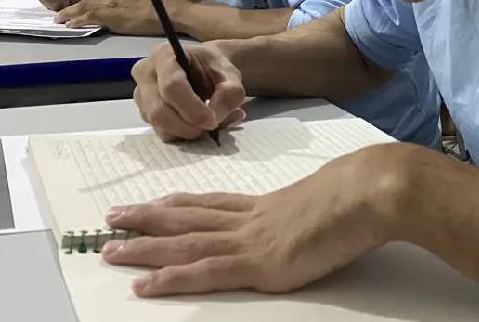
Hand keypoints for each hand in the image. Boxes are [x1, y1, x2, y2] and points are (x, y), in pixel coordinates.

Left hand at [56, 0, 174, 34]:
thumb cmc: (159, 11)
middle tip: (60, 14)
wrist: (167, 11)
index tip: (75, 9)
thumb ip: (125, 9)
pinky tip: (70, 24)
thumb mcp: (138, 6)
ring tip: (59, 19)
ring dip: (70, 13)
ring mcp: (112, 5)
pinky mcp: (112, 15)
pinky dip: (78, 19)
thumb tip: (117, 17)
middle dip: (73, 7)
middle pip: (88, 1)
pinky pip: (90, 16)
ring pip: (85, 7)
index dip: (84, 4)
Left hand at [102, 143, 411, 295]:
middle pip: (187, 218)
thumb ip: (315, 209)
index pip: (214, 204)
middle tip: (111, 218)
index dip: (180, 204)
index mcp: (268, 206)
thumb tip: (323, 214)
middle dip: (147, 219)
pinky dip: (169, 279)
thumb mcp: (332, 199)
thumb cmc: (362, 195)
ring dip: (143, 246)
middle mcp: (251, 219)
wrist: (368, 193)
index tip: (155, 201)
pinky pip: (202, 272)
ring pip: (183, 243)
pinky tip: (143, 285)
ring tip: (110, 250)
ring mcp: (250, 240)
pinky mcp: (257, 264)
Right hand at [131, 41, 245, 140]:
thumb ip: (229, 92)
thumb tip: (215, 115)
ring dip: (187, 131)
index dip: (192, 108)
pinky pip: (161, 131)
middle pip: (158, 110)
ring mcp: (141, 94)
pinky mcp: (144, 112)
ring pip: (158, 124)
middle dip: (187, 126)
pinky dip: (183, 135)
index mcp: (164, 54)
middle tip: (210, 127)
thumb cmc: (214, 67)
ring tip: (209, 123)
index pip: (172, 86)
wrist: (205, 69)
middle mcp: (145, 72)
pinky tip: (198, 125)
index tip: (212, 120)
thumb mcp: (231, 74)